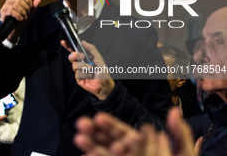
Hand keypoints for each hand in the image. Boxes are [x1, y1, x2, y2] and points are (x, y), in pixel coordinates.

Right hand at [0, 0, 40, 42]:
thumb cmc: (20, 21)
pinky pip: (11, 10)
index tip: (30, 8)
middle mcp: (10, 0)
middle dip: (26, 8)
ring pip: (16, 4)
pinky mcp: (3, 11)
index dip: (28, 1)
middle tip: (27, 14)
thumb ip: (34, 6)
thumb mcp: (29, 13)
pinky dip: (17, 15)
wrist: (14, 30)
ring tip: (23, 17)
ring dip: (22, 12)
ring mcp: (5, 5)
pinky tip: (19, 19)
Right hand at [61, 40, 114, 99]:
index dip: (68, 46)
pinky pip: (77, 73)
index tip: (63, 42)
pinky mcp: (78, 78)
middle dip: (76, 55)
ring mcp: (78, 71)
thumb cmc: (103, 72)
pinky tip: (90, 76)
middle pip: (71, 57)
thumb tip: (83, 42)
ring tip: (91, 69)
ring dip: (84, 66)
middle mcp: (81, 63)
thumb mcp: (98, 58)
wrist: (104, 84)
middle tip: (83, 57)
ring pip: (74, 65)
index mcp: (84, 58)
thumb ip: (91, 48)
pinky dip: (85, 74)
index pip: (74, 51)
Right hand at [74, 107, 194, 155]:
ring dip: (91, 146)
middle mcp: (130, 155)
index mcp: (143, 147)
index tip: (98, 118)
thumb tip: (175, 111)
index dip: (110, 124)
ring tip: (79, 138)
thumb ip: (179, 133)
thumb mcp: (184, 154)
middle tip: (82, 123)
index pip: (122, 132)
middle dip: (95, 132)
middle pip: (108, 142)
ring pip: (104, 154)